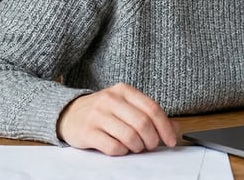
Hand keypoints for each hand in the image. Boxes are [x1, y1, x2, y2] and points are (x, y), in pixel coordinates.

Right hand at [57, 82, 178, 154]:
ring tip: (135, 147)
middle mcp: (110, 100)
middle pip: (142, 123)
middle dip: (151, 140)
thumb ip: (150, 115)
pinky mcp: (87, 131)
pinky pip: (113, 147)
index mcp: (124, 91)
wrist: (69, 114)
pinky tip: (120, 148)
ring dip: (137, 147)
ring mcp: (97, 115)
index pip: (152, 108)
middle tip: (150, 146)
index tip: (171, 140)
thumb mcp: (126, 107)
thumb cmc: (103, 112)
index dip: (165, 127)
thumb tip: (174, 128)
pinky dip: (122, 151)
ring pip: (129, 136)